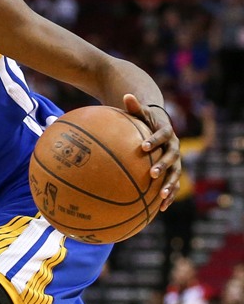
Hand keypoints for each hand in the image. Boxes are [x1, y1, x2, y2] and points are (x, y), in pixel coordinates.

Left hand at [124, 93, 181, 210]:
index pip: (163, 135)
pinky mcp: (173, 171)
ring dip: (170, 185)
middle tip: (153, 173)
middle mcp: (174, 147)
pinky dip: (168, 196)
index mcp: (167, 132)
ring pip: (176, 174)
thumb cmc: (145, 119)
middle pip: (172, 157)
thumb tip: (126, 95)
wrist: (160, 126)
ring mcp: (176, 160)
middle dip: (164, 165)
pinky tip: (161, 209)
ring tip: (162, 196)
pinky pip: (172, 184)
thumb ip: (134, 106)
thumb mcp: (140, 112)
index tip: (143, 146)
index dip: (154, 140)